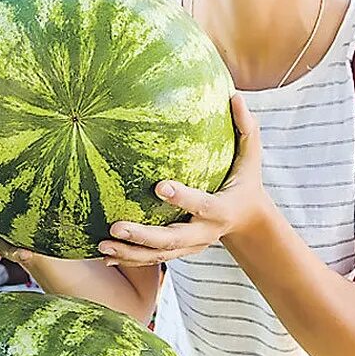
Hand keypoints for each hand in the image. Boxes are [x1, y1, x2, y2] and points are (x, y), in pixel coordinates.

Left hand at [98, 94, 273, 266]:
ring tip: (102, 246)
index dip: (182, 197)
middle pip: (172, 239)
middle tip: (116, 227)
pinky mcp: (180, 251)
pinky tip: (104, 255)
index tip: (159, 186)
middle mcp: (204, 233)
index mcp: (220, 210)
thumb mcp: (252, 157)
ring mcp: (191, 246)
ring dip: (130, 252)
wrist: (248, 222)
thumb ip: (246, 128)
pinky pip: (153, 259)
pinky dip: (130, 259)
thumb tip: (236, 96)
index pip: (201, 205)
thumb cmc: (245, 181)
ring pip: (159, 255)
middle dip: (144, 236)